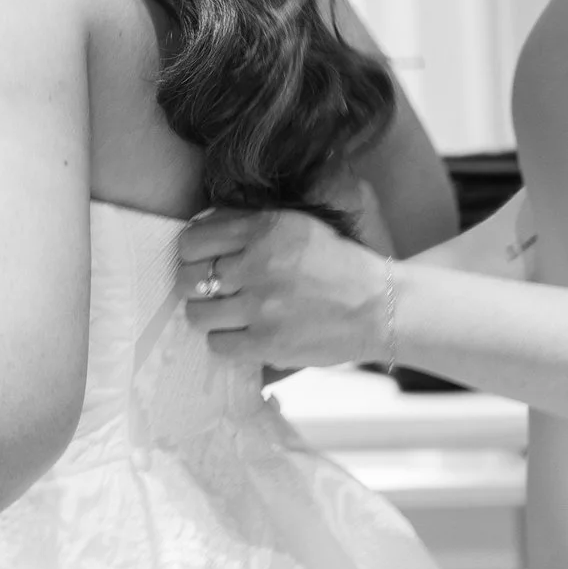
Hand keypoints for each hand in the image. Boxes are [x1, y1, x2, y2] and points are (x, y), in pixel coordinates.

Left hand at [178, 205, 394, 370]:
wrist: (379, 307)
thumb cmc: (338, 265)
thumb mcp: (298, 226)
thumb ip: (250, 224)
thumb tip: (201, 226)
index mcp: (265, 230)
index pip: (192, 240)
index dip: (190, 252)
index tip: (200, 260)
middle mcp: (259, 265)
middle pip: (188, 278)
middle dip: (193, 284)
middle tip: (210, 289)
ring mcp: (261, 308)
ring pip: (198, 314)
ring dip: (209, 314)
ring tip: (229, 313)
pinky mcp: (267, 343)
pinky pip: (218, 344)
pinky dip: (226, 340)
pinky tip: (244, 333)